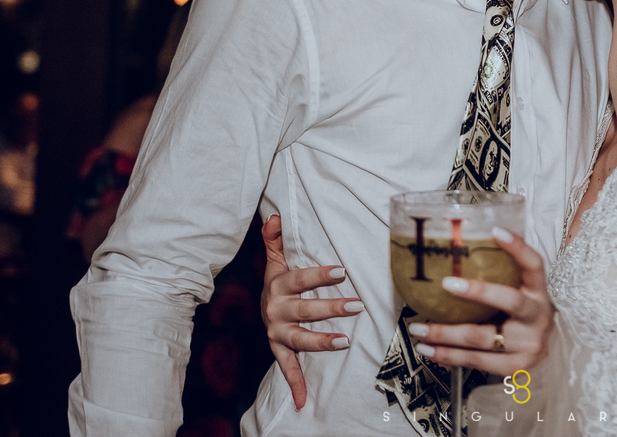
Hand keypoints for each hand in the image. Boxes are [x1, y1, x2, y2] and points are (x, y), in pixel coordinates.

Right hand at [260, 214, 363, 409]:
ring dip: (321, 342)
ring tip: (344, 343)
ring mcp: (277, 333)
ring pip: (300, 339)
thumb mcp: (276, 259)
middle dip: (331, 309)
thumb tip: (274, 216)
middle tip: (357, 306)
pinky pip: (286, 368)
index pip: (301, 279)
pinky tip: (304, 400)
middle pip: (305, 310)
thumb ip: (276, 239)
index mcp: (278, 286)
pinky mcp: (278, 349)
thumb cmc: (278, 279)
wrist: (259, 306)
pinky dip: (295, 384)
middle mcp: (275, 311)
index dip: (321, 275)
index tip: (343, 270)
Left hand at [409, 228, 554, 375]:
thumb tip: (459, 244)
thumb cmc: (524, 313)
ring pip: (482, 338)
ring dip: (446, 334)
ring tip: (419, 329)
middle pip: (509, 302)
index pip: (534, 265)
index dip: (518, 247)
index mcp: (539, 292)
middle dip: (477, 292)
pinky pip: (476, 361)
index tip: (496, 231)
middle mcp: (538, 317)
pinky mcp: (515, 368)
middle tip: (447, 283)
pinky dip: (449, 356)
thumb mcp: (522, 291)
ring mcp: (528, 346)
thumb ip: (502, 272)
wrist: (544, 349)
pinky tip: (430, 350)